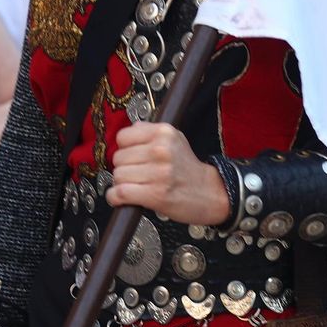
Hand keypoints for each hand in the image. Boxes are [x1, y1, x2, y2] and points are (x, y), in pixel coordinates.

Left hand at [106, 122, 229, 225]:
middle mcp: (161, 150)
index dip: (124, 148)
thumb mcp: (176, 139)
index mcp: (164, 132)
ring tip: (135, 186)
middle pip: (118, 158)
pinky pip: (120, 193)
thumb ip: (151, 132)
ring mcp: (158, 172)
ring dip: (121, 184)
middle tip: (136, 174)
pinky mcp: (155, 194)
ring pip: (118, 176)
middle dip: (123, 168)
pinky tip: (122, 198)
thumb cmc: (189, 169)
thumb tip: (131, 129)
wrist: (210, 193)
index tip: (131, 156)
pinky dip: (116, 198)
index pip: (123, 137)